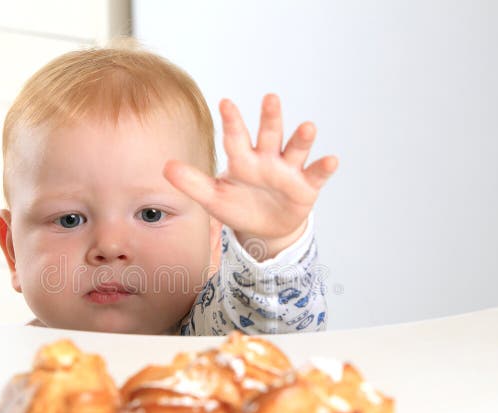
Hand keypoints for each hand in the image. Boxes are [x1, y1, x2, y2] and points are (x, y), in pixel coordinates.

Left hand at [164, 94, 337, 260]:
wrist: (265, 229)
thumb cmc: (238, 206)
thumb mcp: (213, 198)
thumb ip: (192, 182)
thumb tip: (166, 167)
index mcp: (243, 159)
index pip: (235, 138)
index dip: (232, 121)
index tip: (226, 102)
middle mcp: (267, 159)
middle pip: (269, 133)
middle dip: (270, 117)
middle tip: (270, 98)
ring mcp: (288, 170)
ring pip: (295, 149)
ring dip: (302, 138)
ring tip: (307, 127)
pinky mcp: (306, 186)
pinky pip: (316, 174)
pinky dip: (324, 167)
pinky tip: (331, 159)